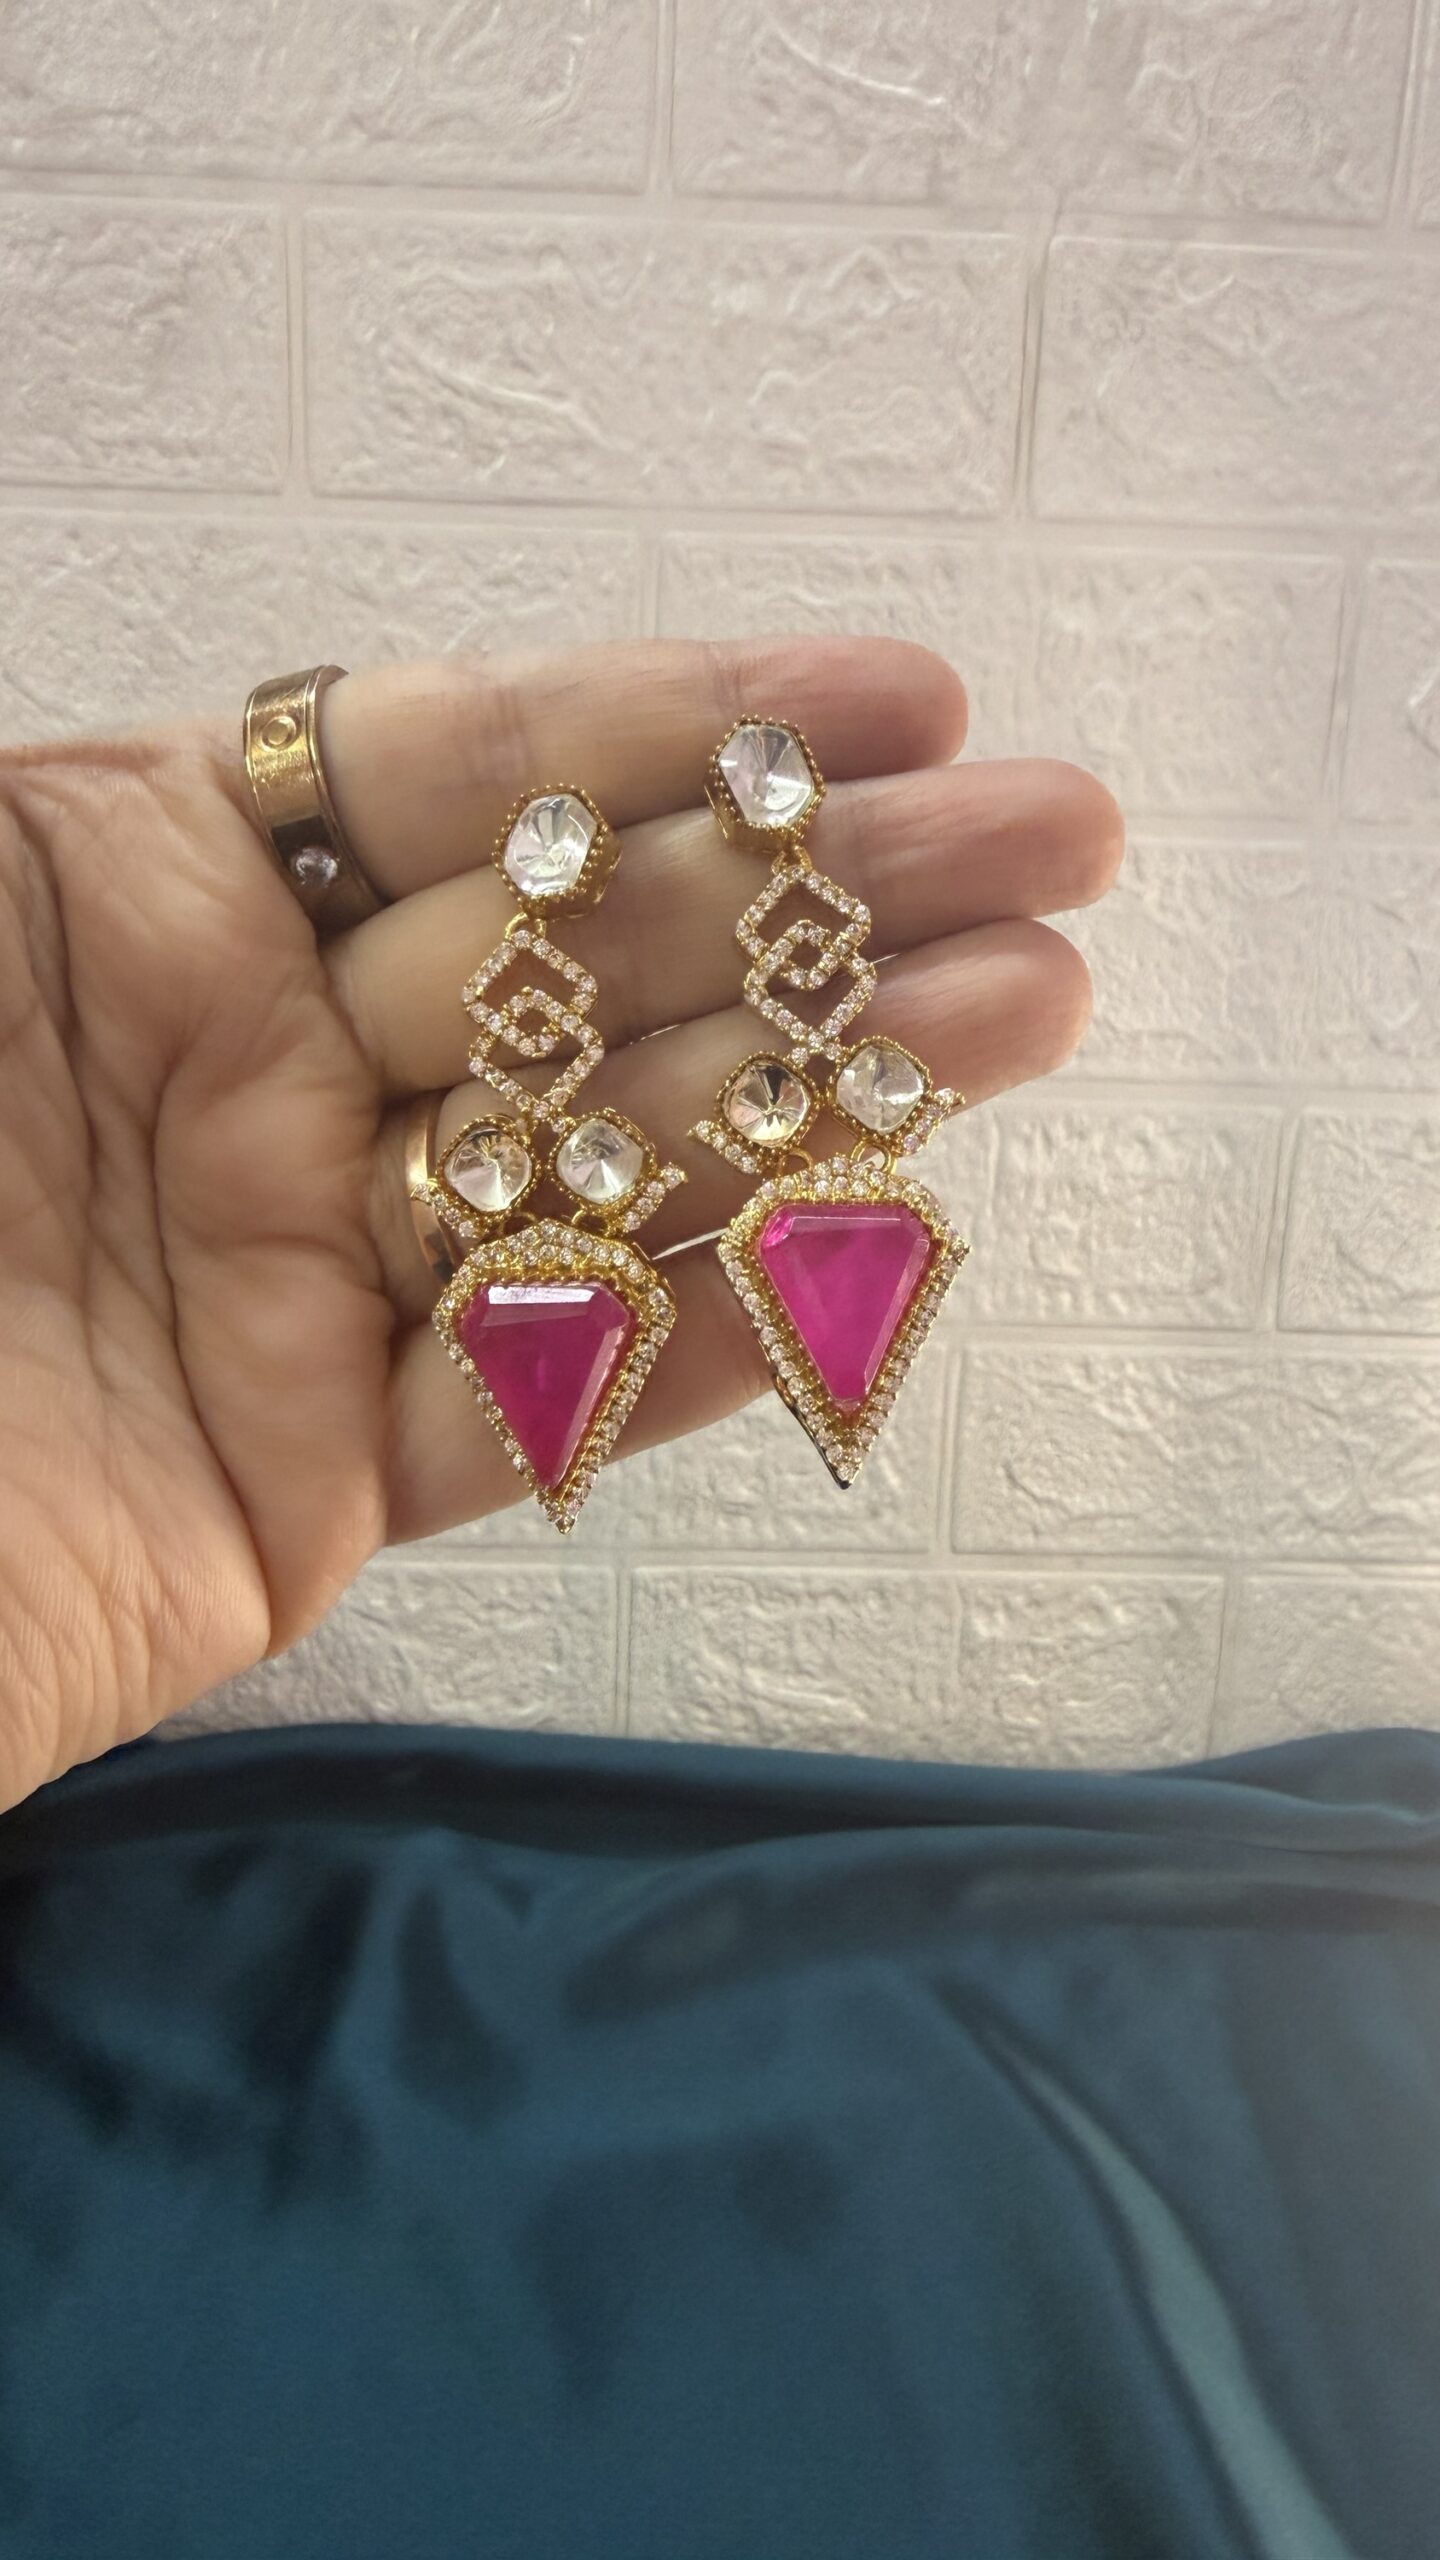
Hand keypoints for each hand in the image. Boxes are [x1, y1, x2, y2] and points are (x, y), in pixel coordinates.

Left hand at [0, 638, 1120, 1806]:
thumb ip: (80, 808)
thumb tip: (346, 713)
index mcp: (116, 888)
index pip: (448, 771)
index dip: (672, 725)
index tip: (881, 694)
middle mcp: (232, 1065)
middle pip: (574, 952)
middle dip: (825, 881)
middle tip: (1055, 829)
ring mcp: (289, 1279)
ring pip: (598, 1163)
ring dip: (827, 1081)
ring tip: (1040, 999)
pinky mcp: (308, 1491)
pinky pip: (538, 1396)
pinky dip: (709, 1321)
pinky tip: (881, 1225)